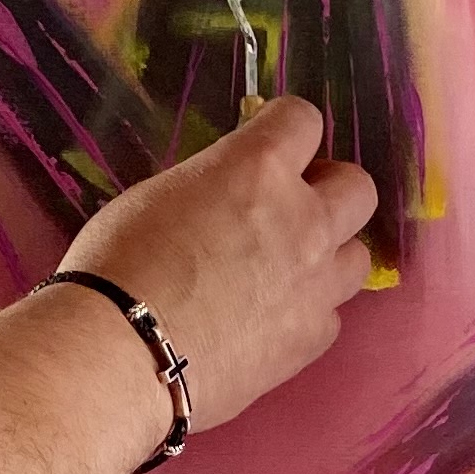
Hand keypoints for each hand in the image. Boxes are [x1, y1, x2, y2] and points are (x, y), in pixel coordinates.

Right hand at [58, 99, 379, 438]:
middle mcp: (303, 219)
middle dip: (328, 192)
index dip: (285, 130)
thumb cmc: (117, 266)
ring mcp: (315, 283)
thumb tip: (227, 195)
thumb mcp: (158, 196)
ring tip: (287, 272)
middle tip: (289, 210)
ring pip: (358, 257)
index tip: (268, 146)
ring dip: (329, 255)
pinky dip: (307, 313)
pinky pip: (330, 315)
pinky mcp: (310, 339)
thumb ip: (213, 187)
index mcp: (258, 168)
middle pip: (357, 187)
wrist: (121, 353)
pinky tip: (269, 323)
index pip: (303, 120)